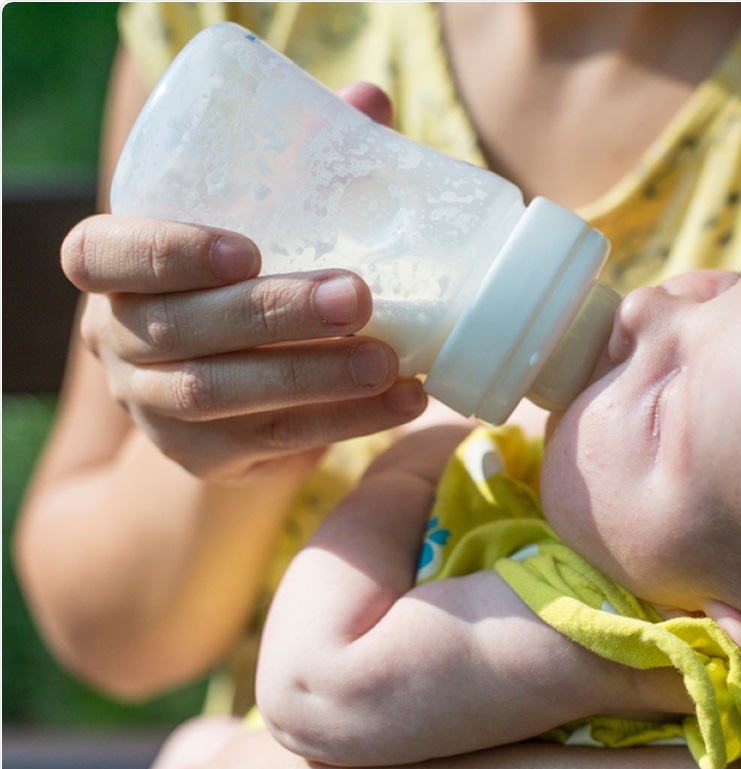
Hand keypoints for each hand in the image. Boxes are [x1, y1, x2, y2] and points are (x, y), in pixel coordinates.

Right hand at [63, 84, 427, 481]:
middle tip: (357, 296)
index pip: (100, 254)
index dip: (163, 250)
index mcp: (118, 270)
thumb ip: (306, 163)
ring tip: (390, 362)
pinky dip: (342, 421)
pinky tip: (401, 400)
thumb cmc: (254, 279)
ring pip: (220, 395)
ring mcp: (153, 405)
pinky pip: (270, 442)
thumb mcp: (265, 223)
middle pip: (179, 328)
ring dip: (313, 377)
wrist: (241, 390)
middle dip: (273, 313)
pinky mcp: (203, 457)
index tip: (244, 247)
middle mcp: (119, 339)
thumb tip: (369, 100)